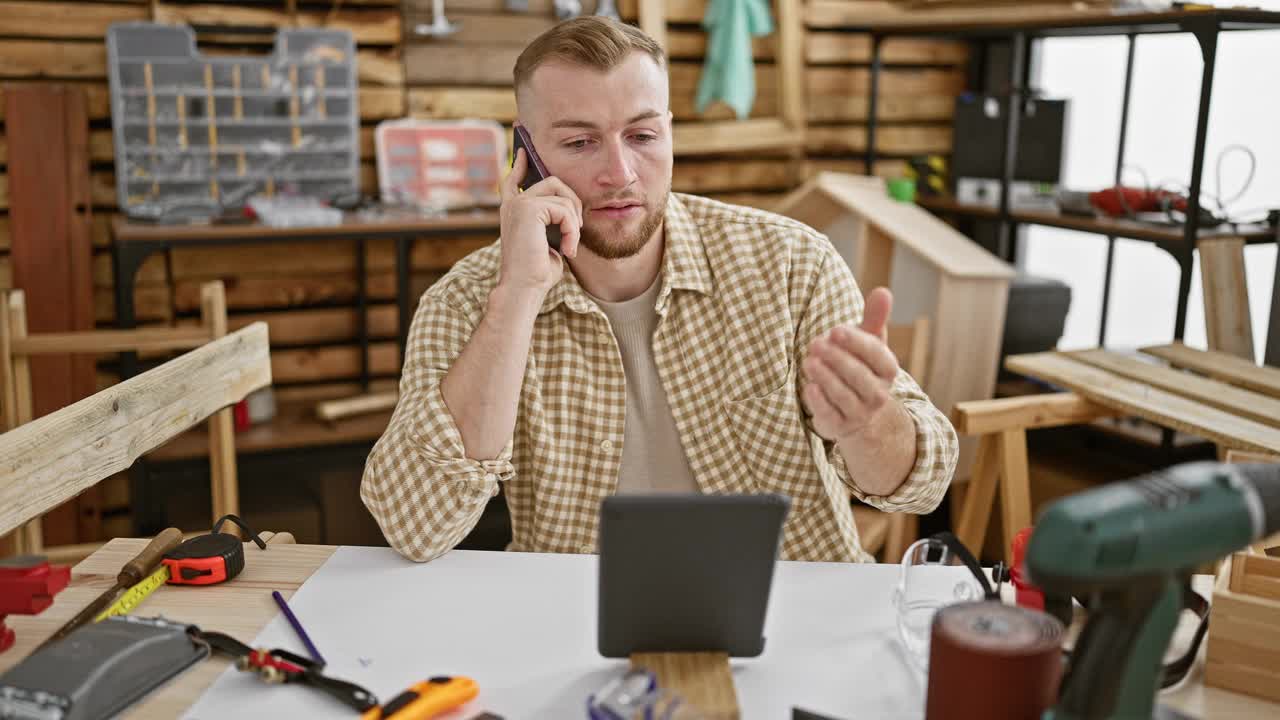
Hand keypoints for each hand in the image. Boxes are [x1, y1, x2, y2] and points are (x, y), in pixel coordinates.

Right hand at [497, 148, 583, 295]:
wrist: (524, 288)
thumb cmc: (537, 273)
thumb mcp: (548, 243)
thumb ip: (553, 223)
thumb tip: (569, 212)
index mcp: (513, 212)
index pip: (515, 180)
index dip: (521, 165)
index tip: (524, 151)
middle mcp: (512, 205)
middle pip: (553, 181)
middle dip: (573, 202)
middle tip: (576, 229)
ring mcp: (519, 204)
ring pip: (562, 195)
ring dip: (574, 221)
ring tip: (570, 245)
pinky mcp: (528, 209)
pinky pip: (564, 209)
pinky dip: (572, 230)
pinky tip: (567, 249)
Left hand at [802, 287, 900, 441]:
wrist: (856, 411)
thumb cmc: (860, 366)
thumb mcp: (868, 342)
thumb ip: (874, 318)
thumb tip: (883, 290)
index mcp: (888, 370)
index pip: (877, 355)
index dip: (856, 342)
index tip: (835, 330)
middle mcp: (878, 394)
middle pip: (859, 376)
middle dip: (837, 358)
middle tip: (815, 343)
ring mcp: (860, 413)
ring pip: (844, 395)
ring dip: (826, 377)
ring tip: (809, 361)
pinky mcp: (840, 426)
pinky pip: (831, 414)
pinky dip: (819, 401)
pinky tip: (809, 386)